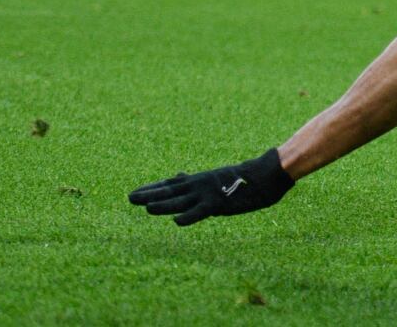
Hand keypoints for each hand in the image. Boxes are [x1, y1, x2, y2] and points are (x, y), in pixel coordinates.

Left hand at [128, 149, 293, 225]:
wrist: (265, 175)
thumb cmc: (242, 178)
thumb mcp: (214, 177)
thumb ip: (194, 180)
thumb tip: (178, 175)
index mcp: (198, 180)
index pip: (170, 184)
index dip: (152, 188)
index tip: (135, 192)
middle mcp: (199, 185)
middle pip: (170, 191)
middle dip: (150, 195)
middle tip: (131, 198)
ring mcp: (208, 194)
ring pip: (182, 201)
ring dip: (164, 204)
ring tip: (147, 207)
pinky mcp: (220, 203)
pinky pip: (202, 211)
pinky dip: (189, 216)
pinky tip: (177, 221)